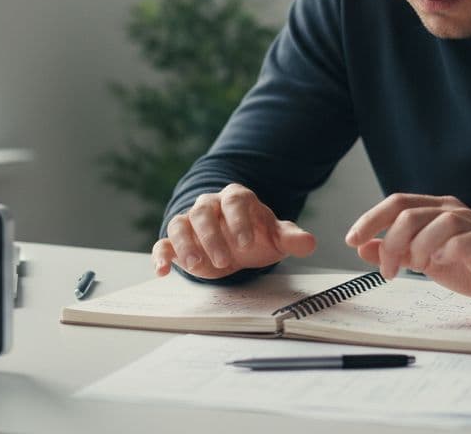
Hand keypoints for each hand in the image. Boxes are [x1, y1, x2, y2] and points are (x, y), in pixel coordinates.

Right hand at [152, 183, 316, 278]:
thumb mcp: (276, 237)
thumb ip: (291, 238)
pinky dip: (161, 255)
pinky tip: (163, 272)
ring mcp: (191, 222)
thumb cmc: (257, 235)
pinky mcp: (177, 241)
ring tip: (194, 266)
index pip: (235, 201)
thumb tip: (309, 242)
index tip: (246, 244)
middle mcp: (210, 205)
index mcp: (237, 199)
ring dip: (185, 244)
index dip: (239, 220)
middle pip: (203, 212)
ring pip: (180, 224)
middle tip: (222, 261)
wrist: (238, 241)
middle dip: (211, 236)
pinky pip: (164, 243)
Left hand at [344, 193, 470, 315]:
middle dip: (391, 244)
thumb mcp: (424, 260)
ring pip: (435, 224)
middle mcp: (452, 211)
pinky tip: (442, 264)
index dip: (370, 219)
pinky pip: (463, 240)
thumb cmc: (469, 268)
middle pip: (409, 214)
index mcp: (434, 210)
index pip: (396, 203)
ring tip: (418, 268)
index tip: (351, 240)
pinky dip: (446, 252)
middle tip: (389, 271)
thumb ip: (397, 251)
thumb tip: (363, 247)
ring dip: (418, 249)